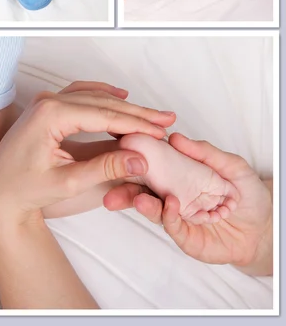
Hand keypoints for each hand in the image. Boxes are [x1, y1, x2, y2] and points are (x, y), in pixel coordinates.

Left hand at [0, 81, 175, 224]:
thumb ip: (105, 168)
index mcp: (50, 115)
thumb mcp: (68, 182)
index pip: (104, 115)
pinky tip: (118, 96)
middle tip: (166, 118)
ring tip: (150, 114)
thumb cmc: (25, 189)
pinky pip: (79, 95)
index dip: (136, 123)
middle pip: (101, 102)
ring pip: (92, 97)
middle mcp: (47, 102)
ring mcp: (45, 102)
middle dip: (135, 112)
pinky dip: (101, 96)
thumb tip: (141, 159)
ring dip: (122, 105)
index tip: (161, 131)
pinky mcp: (46, 108)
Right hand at [104, 133, 272, 274]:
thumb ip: (204, 153)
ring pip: (150, 208)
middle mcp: (170, 194)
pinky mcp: (185, 236)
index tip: (119, 148)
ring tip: (138, 199)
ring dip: (140, 203)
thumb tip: (175, 138)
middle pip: (140, 189)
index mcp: (176, 175)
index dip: (133, 158)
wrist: (265, 229)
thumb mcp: (231, 166)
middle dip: (122, 187)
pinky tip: (170, 205)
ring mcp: (175, 216)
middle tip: (110, 181)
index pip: (149, 165)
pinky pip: (171, 226)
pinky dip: (168, 215)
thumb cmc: (247, 196)